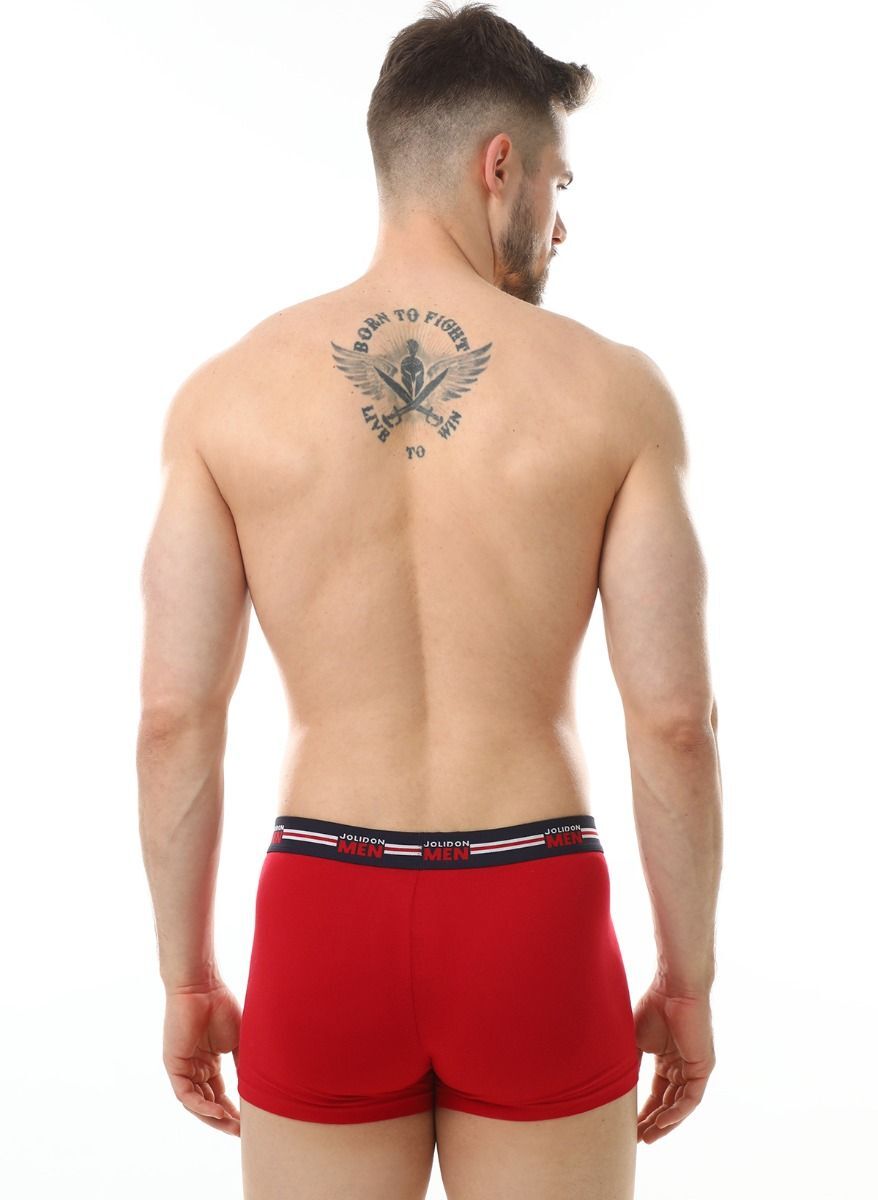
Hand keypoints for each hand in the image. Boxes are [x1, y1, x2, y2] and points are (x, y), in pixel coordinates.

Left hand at [163, 980, 242, 1136]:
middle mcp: (195, 1069)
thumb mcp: (238, 1042)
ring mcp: (183, 1068)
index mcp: (209, 1063)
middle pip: (208, 1103)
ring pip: (196, 1103)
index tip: (250, 1123)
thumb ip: (242, 1065)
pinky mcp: (174, 1064)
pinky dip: (201, 1105)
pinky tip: (218, 1111)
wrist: (202, 986)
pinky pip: (185, 1094)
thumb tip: (255, 1091)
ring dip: (214, 1117)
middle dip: (225, 1119)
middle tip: (242, 1132)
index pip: (220, 1094)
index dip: (234, 1110)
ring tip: (233, 1126)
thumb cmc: (221, 1006)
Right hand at [632, 977, 715, 1142]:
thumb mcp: (635, 1042)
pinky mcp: (703, 1067)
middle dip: (653, 1122)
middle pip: (668, 1103)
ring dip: (665, 1123)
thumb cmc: (653, 1007)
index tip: (629, 1127)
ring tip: (648, 1137)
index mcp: (667, 1060)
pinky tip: (662, 1121)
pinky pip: (691, 1098)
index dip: (644, 1111)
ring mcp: (694, 1068)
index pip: (657, 1094)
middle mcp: (682, 1067)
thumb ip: (630, 1065)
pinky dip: (677, 1112)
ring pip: (680, 1105)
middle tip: (636, 1139)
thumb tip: (614, 1089)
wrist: (674, 987)